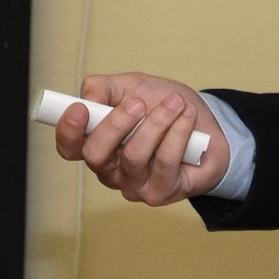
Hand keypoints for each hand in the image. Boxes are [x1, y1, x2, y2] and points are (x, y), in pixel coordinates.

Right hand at [52, 72, 229, 205]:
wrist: (210, 127)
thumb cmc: (165, 107)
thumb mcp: (134, 86)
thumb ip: (105, 87)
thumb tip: (87, 95)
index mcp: (97, 142)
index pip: (69, 146)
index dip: (68, 130)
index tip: (79, 109)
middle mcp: (110, 168)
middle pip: (96, 155)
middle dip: (116, 124)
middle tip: (139, 103)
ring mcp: (133, 184)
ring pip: (133, 156)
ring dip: (157, 123)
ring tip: (175, 103)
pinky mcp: (159, 192)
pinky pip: (164, 163)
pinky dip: (177, 133)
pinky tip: (186, 118)